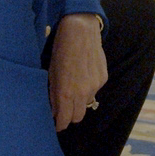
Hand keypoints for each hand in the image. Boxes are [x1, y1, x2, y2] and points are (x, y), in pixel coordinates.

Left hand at [48, 12, 105, 130]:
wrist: (80, 30)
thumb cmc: (60, 50)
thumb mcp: (51, 73)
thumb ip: (53, 94)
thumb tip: (54, 110)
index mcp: (66, 93)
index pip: (64, 120)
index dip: (59, 124)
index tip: (56, 124)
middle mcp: (82, 93)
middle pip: (77, 117)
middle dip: (69, 116)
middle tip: (62, 109)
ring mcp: (95, 85)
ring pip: (87, 103)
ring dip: (79, 101)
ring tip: (73, 86)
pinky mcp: (103, 78)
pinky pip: (95, 90)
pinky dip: (88, 88)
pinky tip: (83, 74)